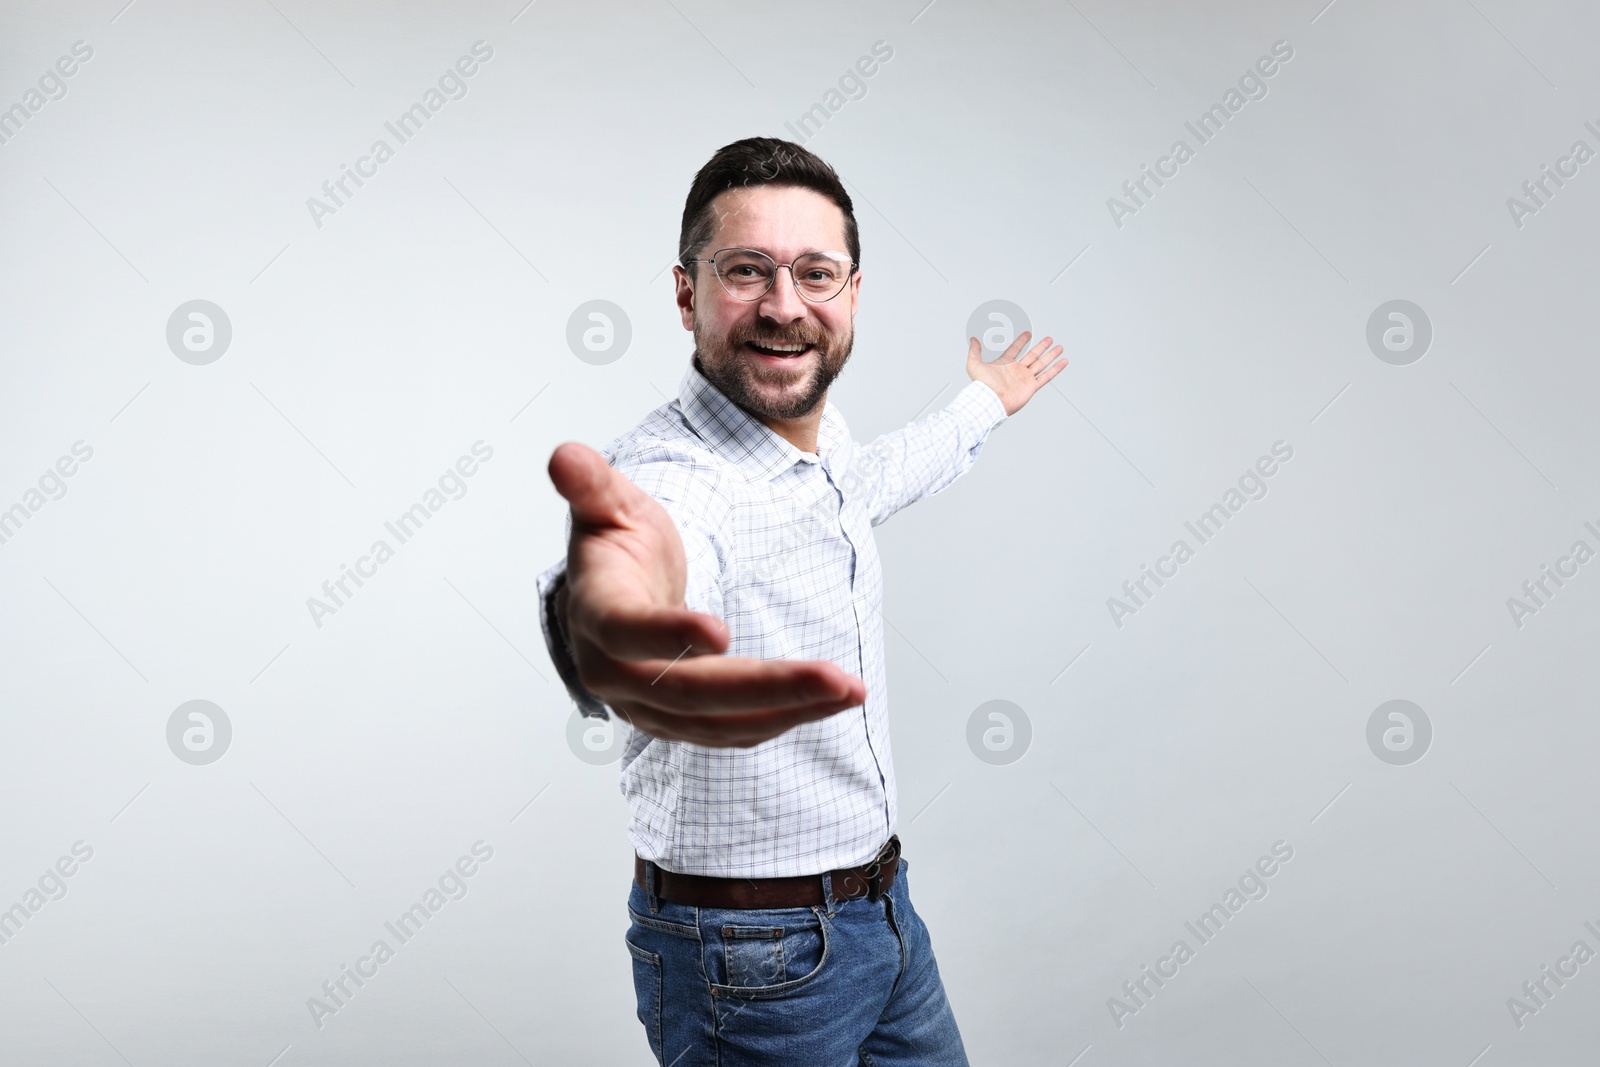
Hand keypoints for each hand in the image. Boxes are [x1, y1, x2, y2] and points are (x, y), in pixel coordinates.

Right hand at [546, 442, 866, 746]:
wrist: (610, 600)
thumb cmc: (616, 548)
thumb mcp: (607, 506)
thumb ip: (592, 484)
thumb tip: (567, 456)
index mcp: (596, 615)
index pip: (627, 631)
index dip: (668, 634)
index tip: (720, 630)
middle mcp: (615, 675)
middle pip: (690, 692)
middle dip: (766, 686)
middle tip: (833, 677)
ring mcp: (647, 707)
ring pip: (719, 722)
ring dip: (789, 709)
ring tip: (849, 689)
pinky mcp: (679, 724)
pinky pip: (732, 732)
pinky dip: (783, 719)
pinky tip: (828, 702)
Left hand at [965, 331, 1066, 414]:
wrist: (990, 400)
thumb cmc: (982, 385)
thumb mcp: (974, 364)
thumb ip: (975, 351)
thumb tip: (973, 339)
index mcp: (1005, 364)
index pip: (1015, 349)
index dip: (1021, 341)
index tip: (1028, 333)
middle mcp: (1017, 370)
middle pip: (1032, 355)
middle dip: (1041, 346)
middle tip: (1049, 339)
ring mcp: (1025, 378)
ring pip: (1041, 363)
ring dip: (1051, 355)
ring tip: (1059, 347)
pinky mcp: (1031, 387)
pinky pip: (1046, 376)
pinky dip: (1056, 369)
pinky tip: (1063, 362)